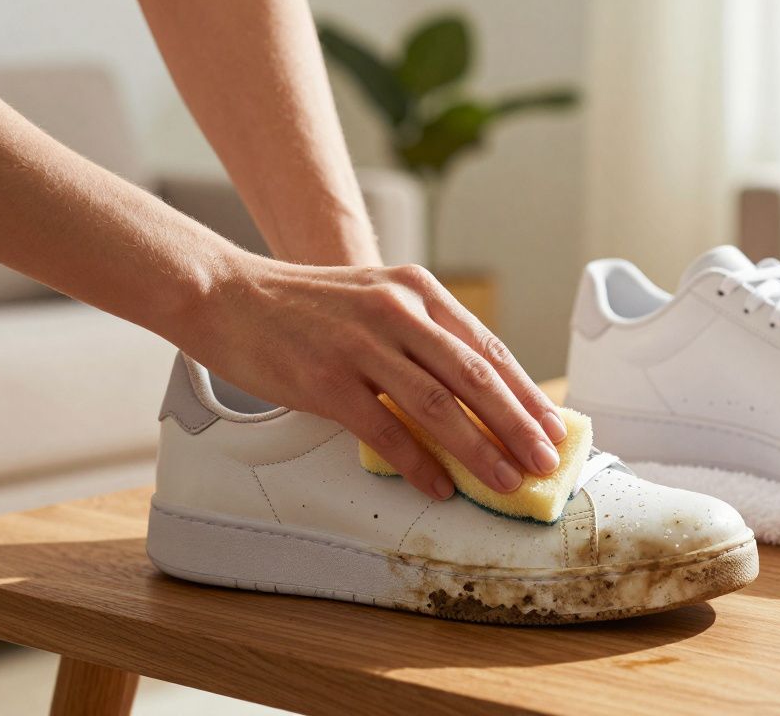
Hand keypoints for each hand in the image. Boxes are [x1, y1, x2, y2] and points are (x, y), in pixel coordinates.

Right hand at [180, 254, 566, 499]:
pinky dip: (418, 463)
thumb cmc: (306, 307)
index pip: (487, 349)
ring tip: (506, 481)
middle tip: (545, 462)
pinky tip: (439, 487)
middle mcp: (397, 312)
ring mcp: (362, 345)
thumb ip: (424, 336)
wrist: (228, 295)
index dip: (525, 393)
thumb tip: (476, 393)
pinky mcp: (327, 379)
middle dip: (517, 426)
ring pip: (438, 405)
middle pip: (474, 377)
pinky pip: (385, 429)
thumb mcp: (377, 299)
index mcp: (417, 291)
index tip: (552, 427)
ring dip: (479, 450)